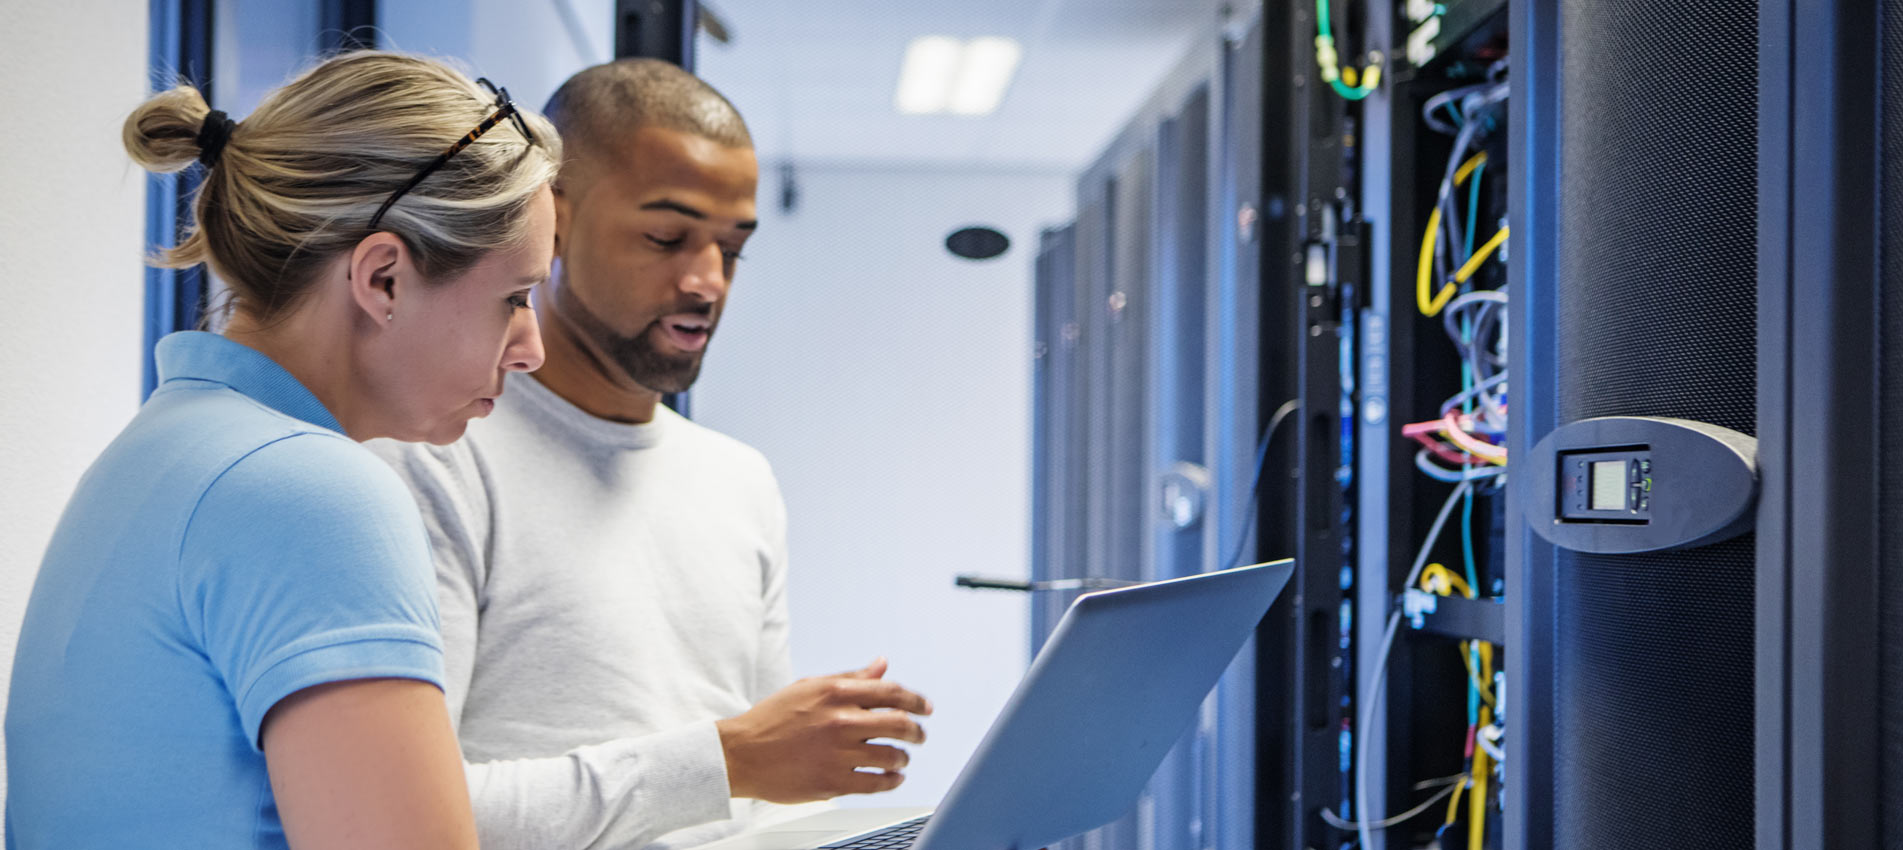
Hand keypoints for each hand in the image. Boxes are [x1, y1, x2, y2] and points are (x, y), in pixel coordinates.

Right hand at [716, 657, 932, 802]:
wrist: (741, 754)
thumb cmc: (773, 719)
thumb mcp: (811, 688)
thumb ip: (851, 678)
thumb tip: (882, 664)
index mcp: (836, 693)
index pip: (892, 693)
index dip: (916, 700)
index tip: (926, 708)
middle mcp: (840, 721)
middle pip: (900, 724)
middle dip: (917, 732)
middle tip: (920, 736)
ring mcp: (838, 753)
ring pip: (892, 756)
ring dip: (903, 758)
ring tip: (901, 759)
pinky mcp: (832, 782)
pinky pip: (876, 783)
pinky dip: (892, 781)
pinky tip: (893, 778)